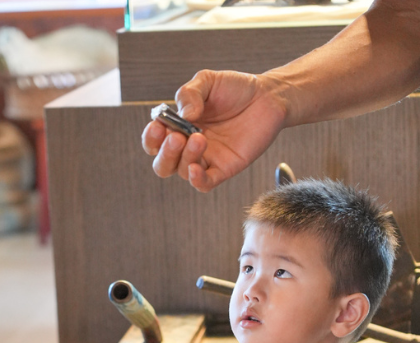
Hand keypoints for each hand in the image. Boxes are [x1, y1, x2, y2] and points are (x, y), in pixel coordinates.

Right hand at [142, 70, 288, 191]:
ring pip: (181, 171)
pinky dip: (196, 180)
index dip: (151, 138)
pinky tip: (195, 170)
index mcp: (179, 127)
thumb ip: (189, 94)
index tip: (158, 126)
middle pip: (162, 163)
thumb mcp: (207, 81)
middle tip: (177, 137)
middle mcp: (188, 146)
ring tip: (200, 138)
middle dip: (164, 153)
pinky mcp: (224, 168)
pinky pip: (204, 184)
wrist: (269, 96)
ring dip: (185, 157)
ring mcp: (206, 158)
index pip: (154, 142)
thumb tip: (184, 115)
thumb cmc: (236, 89)